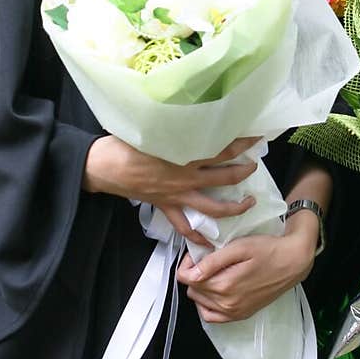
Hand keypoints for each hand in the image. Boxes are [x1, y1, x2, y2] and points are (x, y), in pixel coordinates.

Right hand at [83, 135, 260, 244]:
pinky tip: (210, 242)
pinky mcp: (166, 206)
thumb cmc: (127, 143)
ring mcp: (178, 195)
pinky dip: (199, 236)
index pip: (223, 149)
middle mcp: (187, 177)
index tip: (256, 138)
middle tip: (255, 166)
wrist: (104, 166)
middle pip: (225, 177)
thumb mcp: (156, 129)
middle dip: (244, 172)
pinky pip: (185, 226)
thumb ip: (179, 129)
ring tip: (248, 203)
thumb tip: (196, 116)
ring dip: (234, 207)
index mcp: (186, 155)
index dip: (242, 144)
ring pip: (213, 207)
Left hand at [176, 208, 319, 321]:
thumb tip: (191, 272)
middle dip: (195, 272)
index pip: (187, 278)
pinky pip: (212, 316)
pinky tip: (215, 290)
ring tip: (215, 271)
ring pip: (200, 301)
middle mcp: (228, 303)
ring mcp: (234, 312)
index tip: (198, 254)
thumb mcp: (239, 247)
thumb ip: (213, 261)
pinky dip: (207, 304)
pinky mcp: (240, 314)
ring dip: (202, 286)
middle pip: (193, 289)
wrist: (293, 262)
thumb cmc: (270, 251)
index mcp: (225, 285)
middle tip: (209, 259)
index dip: (188, 262)